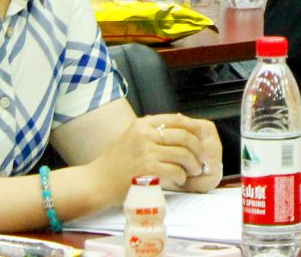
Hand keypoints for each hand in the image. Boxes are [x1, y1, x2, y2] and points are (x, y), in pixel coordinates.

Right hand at [104, 114, 221, 192]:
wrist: (96, 182)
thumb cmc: (114, 163)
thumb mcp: (132, 137)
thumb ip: (152, 132)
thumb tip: (182, 125)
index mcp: (142, 124)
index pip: (177, 119)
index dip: (194, 127)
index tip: (203, 136)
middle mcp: (145, 134)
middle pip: (184, 136)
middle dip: (198, 149)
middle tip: (202, 158)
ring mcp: (146, 152)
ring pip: (183, 154)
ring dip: (193, 164)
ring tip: (194, 171)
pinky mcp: (148, 170)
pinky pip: (176, 170)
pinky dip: (182, 176)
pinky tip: (180, 179)